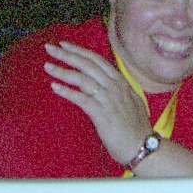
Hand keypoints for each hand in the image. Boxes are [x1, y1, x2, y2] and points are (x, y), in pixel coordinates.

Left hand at [44, 42, 152, 165]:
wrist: (144, 147)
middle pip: (87, 65)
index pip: (97, 60)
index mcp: (121, 82)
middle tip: (49, 48)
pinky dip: (67, 92)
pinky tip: (55, 87)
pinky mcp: (102, 114)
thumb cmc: (136, 129)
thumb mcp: (130, 102)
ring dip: (63, 71)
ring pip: (83, 79)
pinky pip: (82, 99)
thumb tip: (103, 85)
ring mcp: (109, 99)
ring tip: (48, 66)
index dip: (79, 51)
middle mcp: (115, 87)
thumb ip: (117, 91)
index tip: (64, 44)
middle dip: (67, 55)